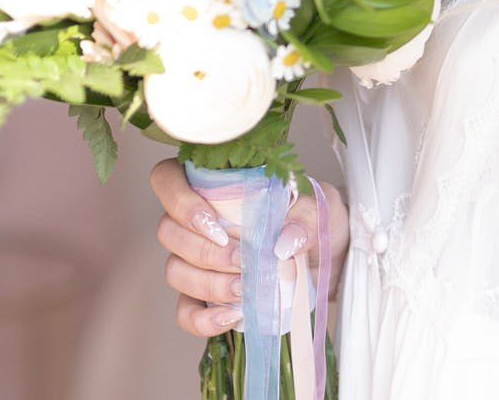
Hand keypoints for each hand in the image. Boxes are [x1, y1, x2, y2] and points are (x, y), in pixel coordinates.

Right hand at [149, 156, 351, 336]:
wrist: (331, 259)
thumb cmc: (317, 222)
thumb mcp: (322, 209)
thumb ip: (306, 217)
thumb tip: (283, 240)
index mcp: (217, 185)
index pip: (167, 179)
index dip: (178, 200)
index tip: (214, 223)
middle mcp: (197, 221)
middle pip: (168, 231)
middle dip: (205, 252)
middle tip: (243, 261)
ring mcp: (197, 260)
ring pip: (175, 271)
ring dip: (208, 284)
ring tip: (245, 289)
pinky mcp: (205, 296)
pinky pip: (185, 311)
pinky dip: (203, 319)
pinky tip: (232, 316)